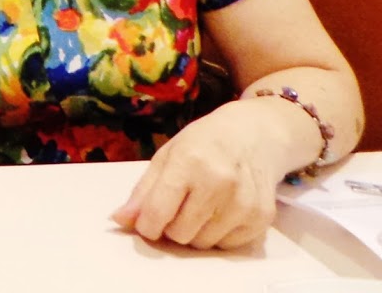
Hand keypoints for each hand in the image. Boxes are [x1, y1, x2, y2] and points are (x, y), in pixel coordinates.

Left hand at [110, 102, 282, 249]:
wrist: (253, 135)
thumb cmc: (203, 145)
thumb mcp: (166, 157)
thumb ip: (142, 192)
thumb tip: (119, 219)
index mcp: (189, 162)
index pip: (157, 213)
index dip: (147, 225)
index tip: (147, 222)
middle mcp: (220, 182)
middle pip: (179, 234)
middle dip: (172, 226)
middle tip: (179, 206)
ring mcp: (244, 202)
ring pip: (202, 244)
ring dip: (195, 232)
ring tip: (202, 205)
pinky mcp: (262, 217)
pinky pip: (226, 245)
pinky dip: (218, 235)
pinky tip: (222, 210)